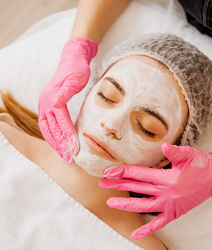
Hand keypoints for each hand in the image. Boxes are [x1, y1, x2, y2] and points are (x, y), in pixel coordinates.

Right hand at [38, 37, 97, 162]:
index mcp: (52, 98)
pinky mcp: (48, 107)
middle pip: (52, 129)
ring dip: (56, 144)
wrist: (72, 60)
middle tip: (69, 159)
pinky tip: (60, 144)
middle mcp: (45, 103)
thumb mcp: (76, 78)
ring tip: (64, 156)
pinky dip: (53, 137)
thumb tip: (57, 103)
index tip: (75, 150)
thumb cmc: (77, 70)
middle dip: (60, 145)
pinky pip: (48, 126)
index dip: (68, 137)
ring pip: (48, 130)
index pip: (61, 122)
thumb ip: (67, 91)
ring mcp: (45, 105)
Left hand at [99, 143, 211, 239]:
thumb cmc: (201, 164)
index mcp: (167, 179)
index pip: (138, 174)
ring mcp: (169, 205)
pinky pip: (158, 223)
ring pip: (142, 206)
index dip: (121, 171)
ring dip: (125, 205)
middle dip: (117, 185)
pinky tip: (135, 235)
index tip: (108, 171)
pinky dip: (146, 229)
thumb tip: (164, 146)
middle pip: (136, 188)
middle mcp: (166, 193)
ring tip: (110, 203)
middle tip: (102, 183)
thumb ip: (175, 153)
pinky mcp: (174, 213)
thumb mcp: (188, 155)